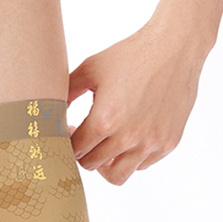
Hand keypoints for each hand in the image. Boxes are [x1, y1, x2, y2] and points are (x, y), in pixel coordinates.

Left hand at [67, 20, 207, 184]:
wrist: (176, 46)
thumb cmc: (130, 54)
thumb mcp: (90, 69)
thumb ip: (66, 93)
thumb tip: (46, 111)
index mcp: (105, 120)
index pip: (74, 151)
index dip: (66, 142)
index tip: (69, 130)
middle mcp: (128, 137)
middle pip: (91, 165)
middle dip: (83, 152)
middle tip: (85, 137)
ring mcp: (150, 143)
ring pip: (117, 175)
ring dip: (106, 163)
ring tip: (105, 145)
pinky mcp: (168, 143)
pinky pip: (141, 165)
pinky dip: (131, 158)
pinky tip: (128, 137)